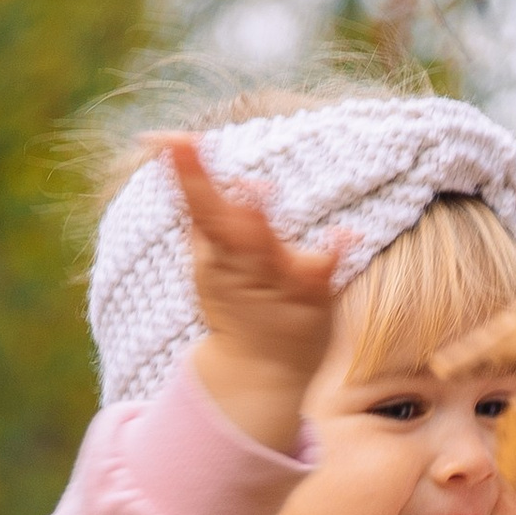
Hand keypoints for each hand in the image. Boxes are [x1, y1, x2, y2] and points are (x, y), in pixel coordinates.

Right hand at [159, 135, 344, 452]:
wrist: (259, 375)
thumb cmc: (236, 307)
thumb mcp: (210, 265)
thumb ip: (203, 217)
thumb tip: (179, 157)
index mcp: (215, 253)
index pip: (195, 203)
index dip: (184, 170)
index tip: (170, 138)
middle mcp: (241, 264)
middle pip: (222, 224)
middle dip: (207, 192)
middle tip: (190, 150)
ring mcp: (276, 279)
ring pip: (264, 246)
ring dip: (256, 221)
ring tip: (254, 188)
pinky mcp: (312, 295)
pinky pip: (324, 269)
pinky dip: (332, 252)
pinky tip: (345, 235)